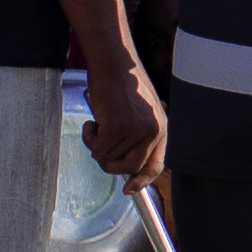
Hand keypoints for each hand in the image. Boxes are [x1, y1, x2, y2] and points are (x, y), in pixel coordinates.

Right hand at [82, 55, 167, 186]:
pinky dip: (89, 138)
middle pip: (131, 167)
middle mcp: (153, 131)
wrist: (113, 62)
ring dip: (97, 145)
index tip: (129, 189)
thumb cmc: (122, 83)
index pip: (156, 164)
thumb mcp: (140, 110)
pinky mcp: (117, 128)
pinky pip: (98, 148)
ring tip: (96, 124)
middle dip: (111, 165)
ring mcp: (137, 131)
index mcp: (162, 128)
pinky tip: (91, 121)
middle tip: (99, 149)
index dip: (142, 180)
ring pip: (109, 157)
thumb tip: (126, 164)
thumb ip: (139, 134)